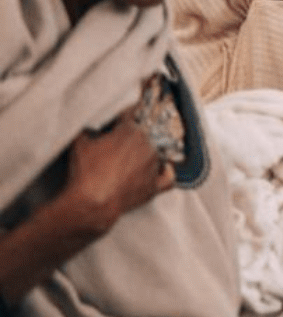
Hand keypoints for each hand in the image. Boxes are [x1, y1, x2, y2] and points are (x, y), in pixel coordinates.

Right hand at [62, 120, 175, 234]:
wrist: (92, 202)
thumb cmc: (86, 172)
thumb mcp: (80, 142)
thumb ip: (88, 130)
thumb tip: (89, 127)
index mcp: (131, 132)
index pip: (132, 115)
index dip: (125, 115)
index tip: (122, 118)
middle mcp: (148, 146)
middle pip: (145, 135)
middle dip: (132, 138)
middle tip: (118, 144)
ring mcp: (154, 166)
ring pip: (158, 153)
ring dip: (147, 154)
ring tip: (131, 159)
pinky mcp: (155, 186)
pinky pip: (168, 177)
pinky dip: (165, 173)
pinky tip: (161, 170)